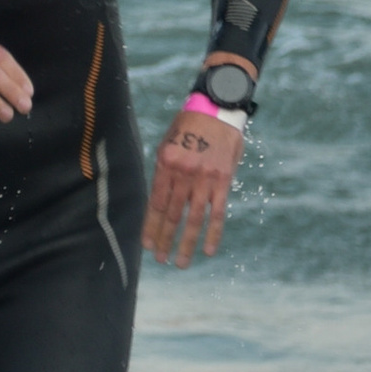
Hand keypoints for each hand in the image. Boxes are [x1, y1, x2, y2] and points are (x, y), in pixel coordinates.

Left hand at [143, 106, 241, 266]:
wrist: (217, 108)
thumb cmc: (189, 126)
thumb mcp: (168, 143)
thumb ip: (164, 171)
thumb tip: (158, 200)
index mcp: (166, 163)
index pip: (156, 203)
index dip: (151, 226)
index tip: (146, 245)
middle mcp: (183, 173)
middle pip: (172, 215)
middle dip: (164, 240)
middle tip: (160, 260)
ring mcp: (204, 178)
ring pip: (193, 218)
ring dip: (186, 243)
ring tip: (180, 263)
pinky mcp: (223, 180)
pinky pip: (217, 212)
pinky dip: (212, 233)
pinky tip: (207, 250)